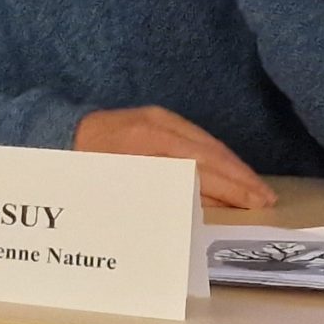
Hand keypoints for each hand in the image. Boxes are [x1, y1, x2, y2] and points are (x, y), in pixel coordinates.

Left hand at [76, 105, 274, 210]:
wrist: (56, 134)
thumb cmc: (85, 171)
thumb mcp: (120, 189)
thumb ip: (161, 195)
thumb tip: (208, 207)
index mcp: (144, 143)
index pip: (200, 166)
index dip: (230, 187)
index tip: (255, 203)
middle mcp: (156, 124)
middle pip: (208, 152)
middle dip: (240, 177)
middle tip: (267, 199)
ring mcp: (157, 117)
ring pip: (206, 142)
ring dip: (233, 166)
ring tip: (256, 188)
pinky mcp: (157, 116)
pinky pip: (196, 136)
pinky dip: (216, 154)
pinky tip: (230, 169)